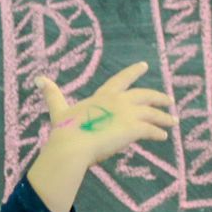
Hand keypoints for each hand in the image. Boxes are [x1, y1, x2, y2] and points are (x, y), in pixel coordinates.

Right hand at [36, 61, 174, 166]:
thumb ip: (52, 94)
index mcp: (103, 96)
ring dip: (164, 117)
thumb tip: (38, 79)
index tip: (144, 65)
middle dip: (159, 97)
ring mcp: (127, 114)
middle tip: (170, 100)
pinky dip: (158, 132)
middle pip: (145, 95)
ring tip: (173, 122)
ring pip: (152, 113)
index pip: (121, 79)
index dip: (133, 72)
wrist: (73, 146)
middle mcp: (118, 101)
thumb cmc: (65, 130)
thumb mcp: (59, 110)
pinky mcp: (133, 128)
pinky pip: (151, 129)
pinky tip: (163, 136)